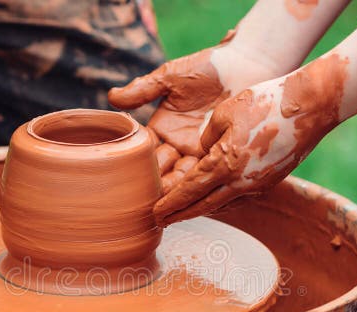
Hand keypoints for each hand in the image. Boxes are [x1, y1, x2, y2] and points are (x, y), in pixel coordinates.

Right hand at [108, 39, 283, 193]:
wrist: (245, 65)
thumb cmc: (207, 67)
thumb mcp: (170, 77)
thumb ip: (143, 89)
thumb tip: (112, 97)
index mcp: (161, 129)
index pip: (144, 153)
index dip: (138, 165)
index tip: (130, 179)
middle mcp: (178, 145)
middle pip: (162, 171)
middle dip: (156, 185)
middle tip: (149, 199)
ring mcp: (199, 152)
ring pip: (184, 177)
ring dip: (177, 189)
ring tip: (169, 201)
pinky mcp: (221, 154)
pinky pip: (207, 173)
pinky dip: (200, 184)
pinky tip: (195, 195)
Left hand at [153, 53, 348, 224]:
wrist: (310, 107)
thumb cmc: (265, 102)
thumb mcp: (225, 113)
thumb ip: (207, 139)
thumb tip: (203, 154)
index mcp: (224, 163)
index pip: (189, 191)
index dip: (170, 204)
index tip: (154, 213)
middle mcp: (240, 182)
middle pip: (202, 206)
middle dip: (179, 215)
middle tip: (160, 223)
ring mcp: (257, 185)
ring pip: (221, 204)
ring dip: (200, 210)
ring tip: (183, 213)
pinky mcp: (270, 182)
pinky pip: (239, 198)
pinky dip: (221, 201)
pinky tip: (213, 199)